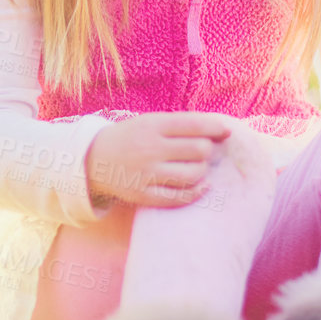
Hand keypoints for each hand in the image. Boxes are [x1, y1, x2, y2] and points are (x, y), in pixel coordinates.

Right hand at [85, 112, 231, 207]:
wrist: (94, 160)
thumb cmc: (134, 137)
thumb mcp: (151, 122)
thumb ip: (183, 124)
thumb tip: (223, 130)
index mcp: (152, 126)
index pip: (194, 125)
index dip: (216, 128)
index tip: (226, 132)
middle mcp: (149, 149)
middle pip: (199, 150)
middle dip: (207, 150)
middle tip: (201, 151)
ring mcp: (146, 174)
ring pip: (194, 174)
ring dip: (203, 170)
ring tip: (197, 167)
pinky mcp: (143, 195)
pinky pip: (180, 197)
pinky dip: (197, 192)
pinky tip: (202, 185)